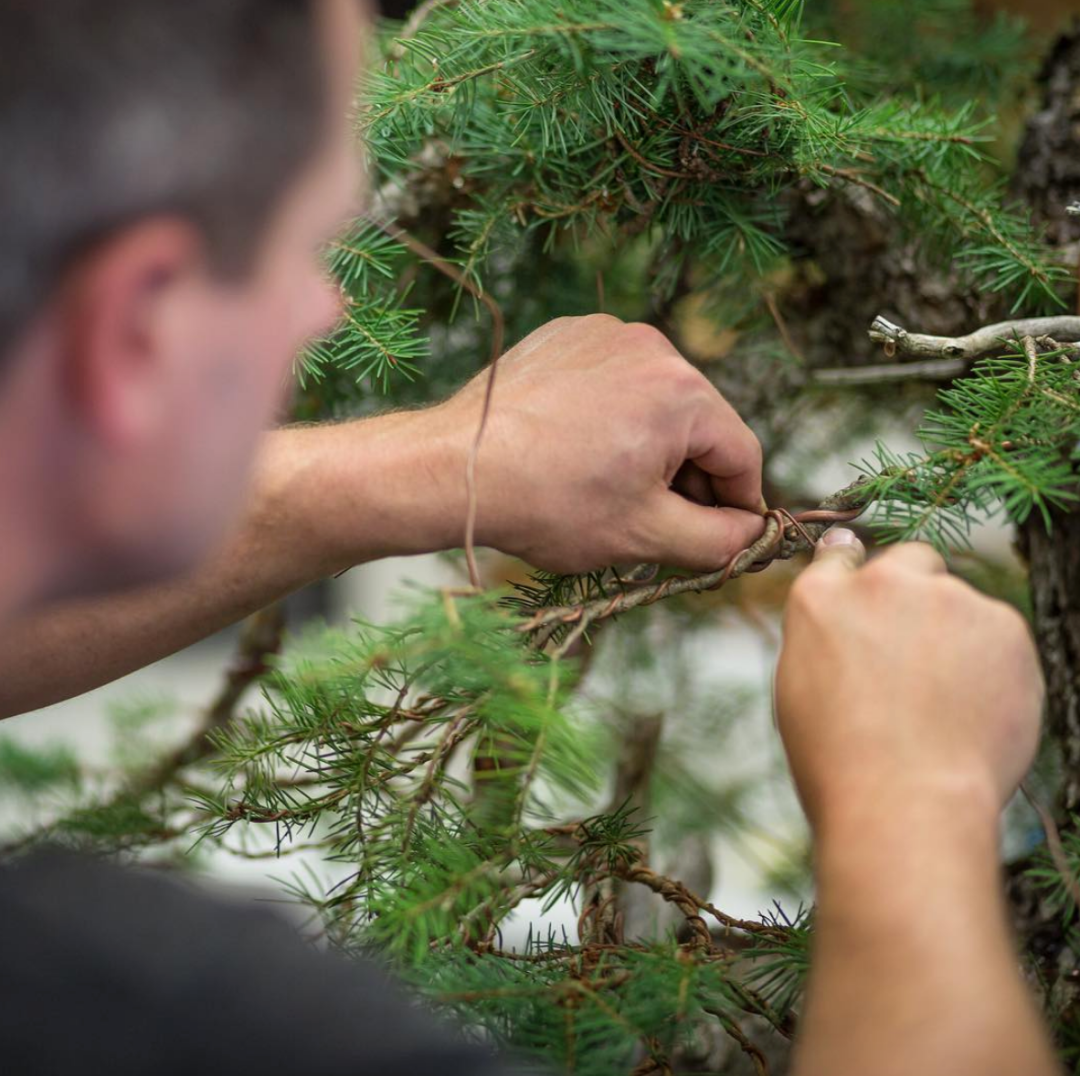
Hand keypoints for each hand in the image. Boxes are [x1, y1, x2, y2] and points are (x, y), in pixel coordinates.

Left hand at [425, 314, 765, 572]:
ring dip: (647, 446)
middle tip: (653, 521)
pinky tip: (575, 452)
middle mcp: (650, 346)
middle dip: (685, 476)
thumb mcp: (646, 536)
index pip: (741, 455)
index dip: (737, 505)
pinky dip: (609, 416)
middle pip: (699, 424)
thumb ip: (720, 541)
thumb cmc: (547, 502)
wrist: (452, 469)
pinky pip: (611, 380)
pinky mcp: (566, 335)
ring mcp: (604, 333)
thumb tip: (751, 533)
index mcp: (682, 391)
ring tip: (605, 487)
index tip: (718, 537)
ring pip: (655, 402)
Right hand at [775, 530, 1043, 830]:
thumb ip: (828, 637)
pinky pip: (998, 634)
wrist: (906, 801)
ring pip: (959, 603)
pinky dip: (992, 663)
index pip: (840, 555)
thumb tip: (852, 623)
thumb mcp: (801, 687)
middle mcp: (881, 582)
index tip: (869, 590)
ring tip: (944, 705)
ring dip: (954, 634)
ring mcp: (946, 598)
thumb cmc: (839, 762)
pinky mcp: (1003, 623)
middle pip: (910, 560)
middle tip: (915, 652)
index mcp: (819, 598)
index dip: (857, 574)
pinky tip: (973, 711)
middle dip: (914, 591)